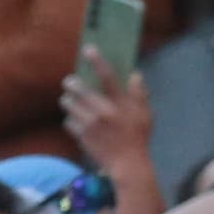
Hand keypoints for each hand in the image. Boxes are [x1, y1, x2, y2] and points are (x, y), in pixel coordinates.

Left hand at [61, 58, 153, 184]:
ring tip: (68, 99)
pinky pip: (68, 122)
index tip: (88, 49)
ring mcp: (90, 124)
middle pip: (80, 90)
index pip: (108, 76)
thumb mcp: (146, 113)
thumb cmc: (138, 137)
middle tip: (69, 81)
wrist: (126, 164)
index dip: (97, 60)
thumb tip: (135, 75)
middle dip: (72, 83)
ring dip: (67, 101)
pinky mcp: (81, 136)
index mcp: (121, 103)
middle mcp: (103, 111)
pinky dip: (70, 119)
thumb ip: (140, 94)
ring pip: (70, 105)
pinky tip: (74, 119)